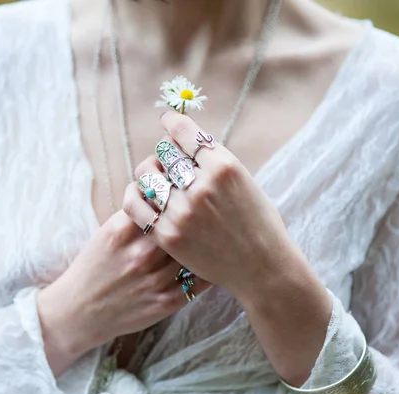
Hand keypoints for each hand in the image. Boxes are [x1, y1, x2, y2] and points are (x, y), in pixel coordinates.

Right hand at [37, 210, 210, 375]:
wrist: (79, 311)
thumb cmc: (94, 268)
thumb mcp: (107, 234)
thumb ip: (135, 216)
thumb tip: (167, 197)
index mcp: (121, 230)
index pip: (158, 201)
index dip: (173, 196)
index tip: (181, 195)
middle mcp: (140, 253)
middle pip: (180, 223)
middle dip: (191, 217)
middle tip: (202, 213)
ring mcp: (154, 279)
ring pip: (192, 251)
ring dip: (203, 242)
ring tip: (210, 235)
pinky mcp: (165, 302)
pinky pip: (197, 282)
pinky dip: (207, 269)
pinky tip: (210, 261)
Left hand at [123, 111, 331, 384]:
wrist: (262, 269)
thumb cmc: (258, 224)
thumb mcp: (245, 182)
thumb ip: (215, 162)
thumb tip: (184, 142)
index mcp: (225, 166)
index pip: (184, 131)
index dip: (171, 122)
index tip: (166, 120)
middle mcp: (201, 185)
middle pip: (162, 151)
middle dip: (164, 154)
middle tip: (167, 162)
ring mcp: (182, 211)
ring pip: (146, 174)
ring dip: (150, 174)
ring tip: (156, 181)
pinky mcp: (168, 234)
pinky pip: (136, 204)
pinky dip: (136, 196)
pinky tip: (142, 197)